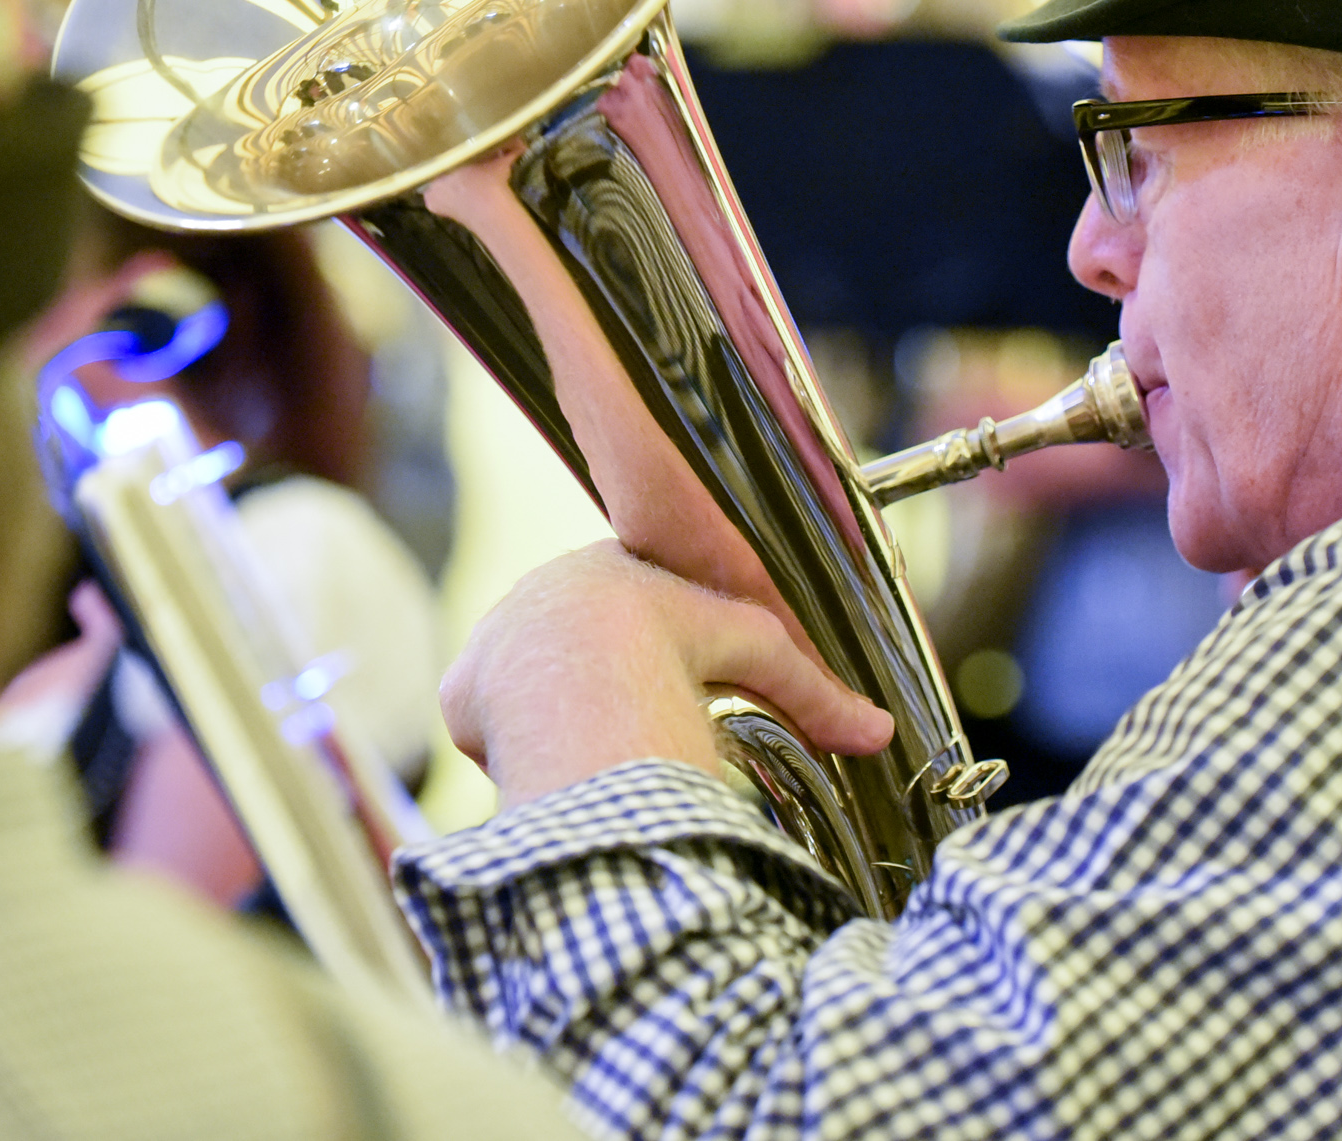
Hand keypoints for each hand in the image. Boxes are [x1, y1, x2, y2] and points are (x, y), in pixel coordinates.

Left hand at [440, 541, 893, 809]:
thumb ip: (811, 692)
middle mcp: (542, 597)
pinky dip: (513, 751)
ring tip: (592, 764)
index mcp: (605, 571)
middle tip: (636, 738)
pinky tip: (542, 771)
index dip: (655, 660)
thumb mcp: (755, 654)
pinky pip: (487, 727)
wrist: (580, 664)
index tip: (673, 699)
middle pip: (575, 656)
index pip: (629, 614)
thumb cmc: (672, 642)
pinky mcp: (462, 690)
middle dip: (601, 695)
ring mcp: (497, 642)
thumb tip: (879, 733)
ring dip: (553, 726)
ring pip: (528, 693)